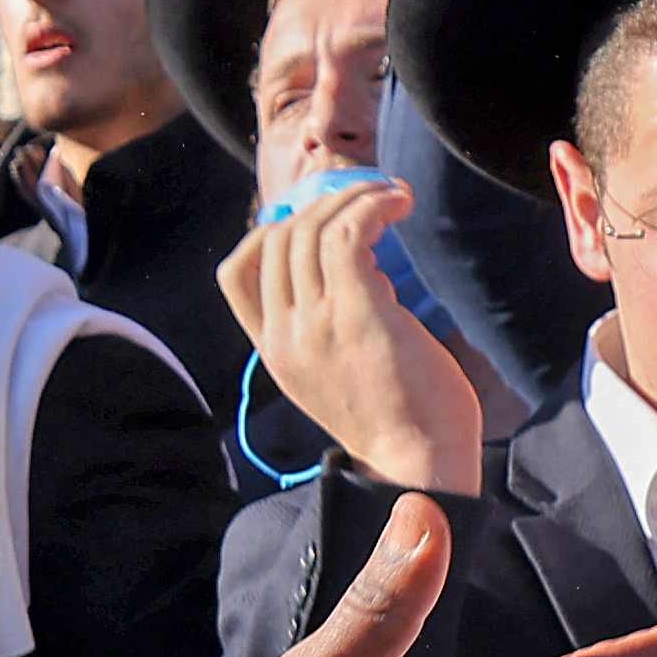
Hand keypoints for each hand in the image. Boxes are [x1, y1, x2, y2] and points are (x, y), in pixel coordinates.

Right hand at [225, 180, 485, 493]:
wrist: (419, 464)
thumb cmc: (399, 418)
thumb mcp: (340, 370)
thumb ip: (330, 322)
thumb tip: (359, 261)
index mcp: (273, 351)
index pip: (237, 272)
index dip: (270, 230)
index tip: (317, 217)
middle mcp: (284, 335)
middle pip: (279, 237)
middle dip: (324, 201)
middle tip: (370, 192)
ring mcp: (315, 324)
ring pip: (312, 228)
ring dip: (354, 196)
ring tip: (392, 194)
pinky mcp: (355, 313)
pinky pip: (348, 233)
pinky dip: (372, 205)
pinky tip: (400, 203)